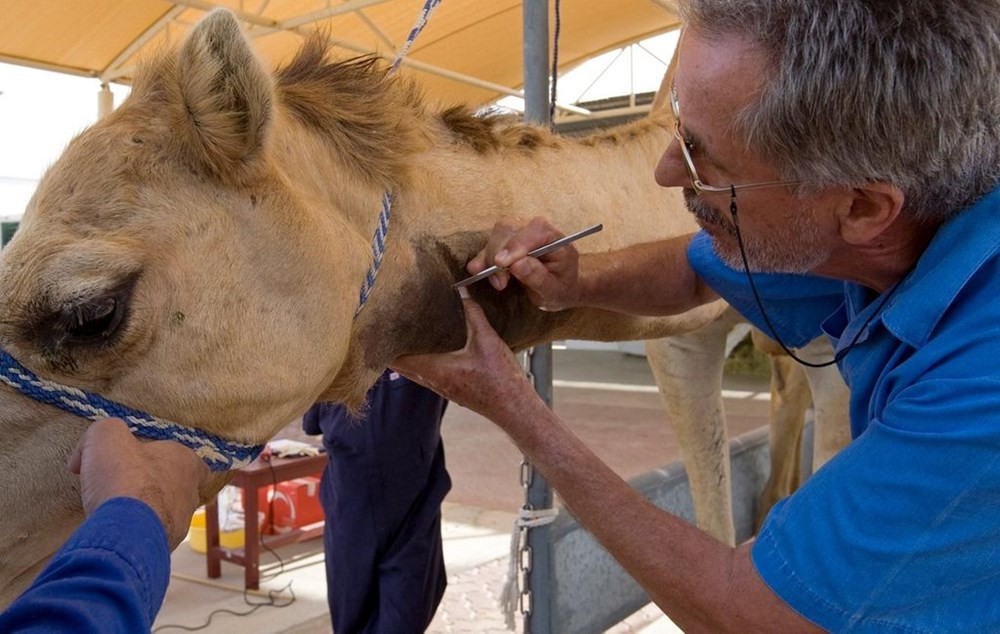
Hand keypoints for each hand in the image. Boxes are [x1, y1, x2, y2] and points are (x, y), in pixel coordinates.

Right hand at [68, 418, 209, 549]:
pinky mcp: (163, 549)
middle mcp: (190, 495)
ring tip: (113, 512)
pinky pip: (148, 538)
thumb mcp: (107, 436)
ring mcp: (179, 525)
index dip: (171, 461)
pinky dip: (133, 535)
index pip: (193, 462)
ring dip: (142, 513)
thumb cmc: (124, 478)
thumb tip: (83, 457)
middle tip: (122, 488)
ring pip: (163, 515)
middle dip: (151, 488)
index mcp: (187, 464)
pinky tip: (112, 532)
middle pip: (175, 488)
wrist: (124, 533)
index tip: (145, 463)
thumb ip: (103, 432)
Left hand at [392, 292, 538, 422]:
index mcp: (436, 370)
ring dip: (409, 355)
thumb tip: (463, 293)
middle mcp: (434, 381)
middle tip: (389, 326)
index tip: (378, 329)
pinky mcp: (452, 389)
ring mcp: (442, 387)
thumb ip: (474, 316)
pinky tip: (432, 347)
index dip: (386, 346)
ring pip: (415, 370)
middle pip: (403, 366)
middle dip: (394, 348)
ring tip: (405, 334)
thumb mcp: (488, 341)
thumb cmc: (500, 380)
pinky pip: (428, 373)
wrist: (514, 408)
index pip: (398, 360)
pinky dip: (423, 360)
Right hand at [468, 217, 580, 310]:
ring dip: (490, 258)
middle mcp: (536, 229)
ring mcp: (519, 232)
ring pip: (497, 235)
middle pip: (510, 230)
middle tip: (500, 283)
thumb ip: (538, 277)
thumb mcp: (554, 290)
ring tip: (498, 283)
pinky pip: (489, 243)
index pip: (536, 230)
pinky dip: (482, 258)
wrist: (559, 287)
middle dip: (499, 255)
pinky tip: (477, 270)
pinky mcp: (506, 241)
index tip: (502, 264)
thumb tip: (518, 264)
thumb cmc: (561, 288)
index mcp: (555, 237)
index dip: (516, 245)